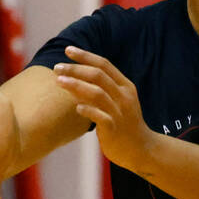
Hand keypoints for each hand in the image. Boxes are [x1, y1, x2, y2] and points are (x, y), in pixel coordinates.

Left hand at [53, 45, 152, 172]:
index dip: (85, 56)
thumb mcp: (117, 101)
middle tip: (57, 67)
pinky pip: (100, 116)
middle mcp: (123, 96)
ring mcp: (120, 112)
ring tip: (59, 81)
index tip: (68, 49)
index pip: (104, 65)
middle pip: (98, 75)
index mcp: (125, 86)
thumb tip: (73, 78)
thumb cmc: (124, 123)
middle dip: (76, 69)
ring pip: (97, 93)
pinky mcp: (114, 129)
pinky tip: (76, 107)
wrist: (142, 149)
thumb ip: (99, 89)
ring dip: (76, 85)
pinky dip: (87, 110)